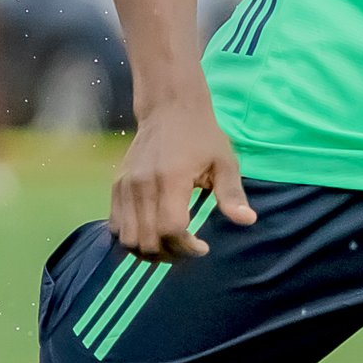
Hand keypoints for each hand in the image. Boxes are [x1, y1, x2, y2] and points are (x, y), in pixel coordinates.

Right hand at [109, 87, 253, 259]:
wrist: (168, 108)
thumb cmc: (202, 136)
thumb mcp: (225, 162)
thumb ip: (232, 194)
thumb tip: (247, 220)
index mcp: (171, 180)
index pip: (170, 230)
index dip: (186, 247)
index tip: (202, 246)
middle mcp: (142, 186)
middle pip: (147, 240)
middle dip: (169, 253)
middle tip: (186, 247)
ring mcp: (125, 187)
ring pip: (128, 238)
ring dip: (149, 249)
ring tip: (169, 243)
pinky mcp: (116, 186)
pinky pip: (115, 225)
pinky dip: (132, 236)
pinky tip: (151, 230)